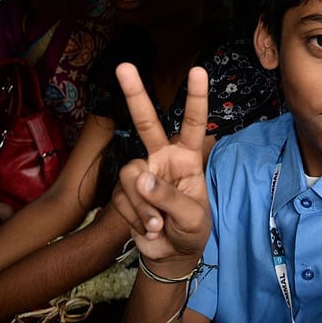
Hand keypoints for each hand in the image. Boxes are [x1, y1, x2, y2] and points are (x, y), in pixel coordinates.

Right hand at [111, 64, 211, 274]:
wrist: (171, 255)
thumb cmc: (192, 231)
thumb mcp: (193, 217)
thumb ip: (170, 197)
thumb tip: (143, 179)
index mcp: (187, 158)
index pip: (193, 123)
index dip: (196, 98)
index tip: (198, 71)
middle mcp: (162, 158)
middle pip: (147, 123)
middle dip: (135, 94)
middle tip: (123, 66)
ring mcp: (142, 174)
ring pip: (131, 175)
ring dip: (144, 205)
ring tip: (158, 225)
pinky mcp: (124, 192)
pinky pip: (123, 198)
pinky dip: (136, 216)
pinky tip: (148, 228)